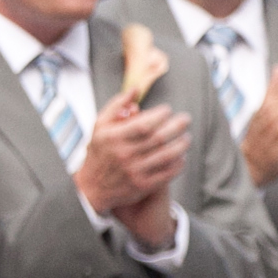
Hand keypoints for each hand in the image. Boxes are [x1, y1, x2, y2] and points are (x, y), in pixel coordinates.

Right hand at [73, 94, 189, 224]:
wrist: (91, 188)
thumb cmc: (99, 153)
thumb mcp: (99, 127)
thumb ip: (116, 106)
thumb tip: (135, 89)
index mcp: (113, 139)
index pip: (144, 124)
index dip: (160, 115)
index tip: (167, 110)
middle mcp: (124, 155)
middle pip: (159, 138)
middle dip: (177, 126)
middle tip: (185, 119)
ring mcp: (134, 172)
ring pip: (167, 155)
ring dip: (181, 144)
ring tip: (186, 137)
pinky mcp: (143, 186)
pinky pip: (167, 173)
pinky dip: (178, 163)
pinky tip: (180, 156)